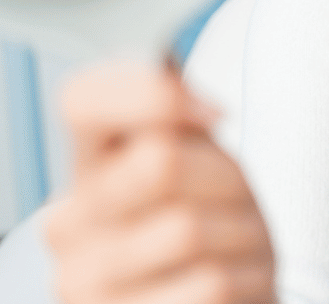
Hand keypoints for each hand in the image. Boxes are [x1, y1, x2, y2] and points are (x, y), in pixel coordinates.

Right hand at [44, 63, 274, 303]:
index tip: (213, 113)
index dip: (154, 93)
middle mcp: (70, 226)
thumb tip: (164, 60)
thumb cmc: (214, 221)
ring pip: (189, 228)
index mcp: (86, 166)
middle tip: (233, 199)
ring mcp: (87, 285)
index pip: (84, 99)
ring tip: (237, 243)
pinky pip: (212, 284)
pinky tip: (238, 281)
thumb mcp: (201, 156)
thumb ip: (178, 108)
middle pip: (159, 161)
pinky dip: (247, 278)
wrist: (222, 300)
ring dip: (242, 232)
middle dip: (224, 176)